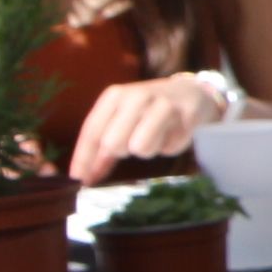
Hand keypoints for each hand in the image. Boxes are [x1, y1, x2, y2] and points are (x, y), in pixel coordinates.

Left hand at [66, 70, 232, 184]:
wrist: (191, 92)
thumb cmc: (149, 110)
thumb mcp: (122, 120)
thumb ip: (102, 147)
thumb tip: (84, 176)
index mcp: (115, 96)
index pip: (92, 131)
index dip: (83, 158)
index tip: (79, 179)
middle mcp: (137, 96)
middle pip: (113, 144)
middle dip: (120, 152)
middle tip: (132, 144)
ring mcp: (163, 104)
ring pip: (141, 148)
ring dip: (147, 150)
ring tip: (156, 137)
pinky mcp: (187, 116)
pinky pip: (168, 149)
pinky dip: (169, 147)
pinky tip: (174, 133)